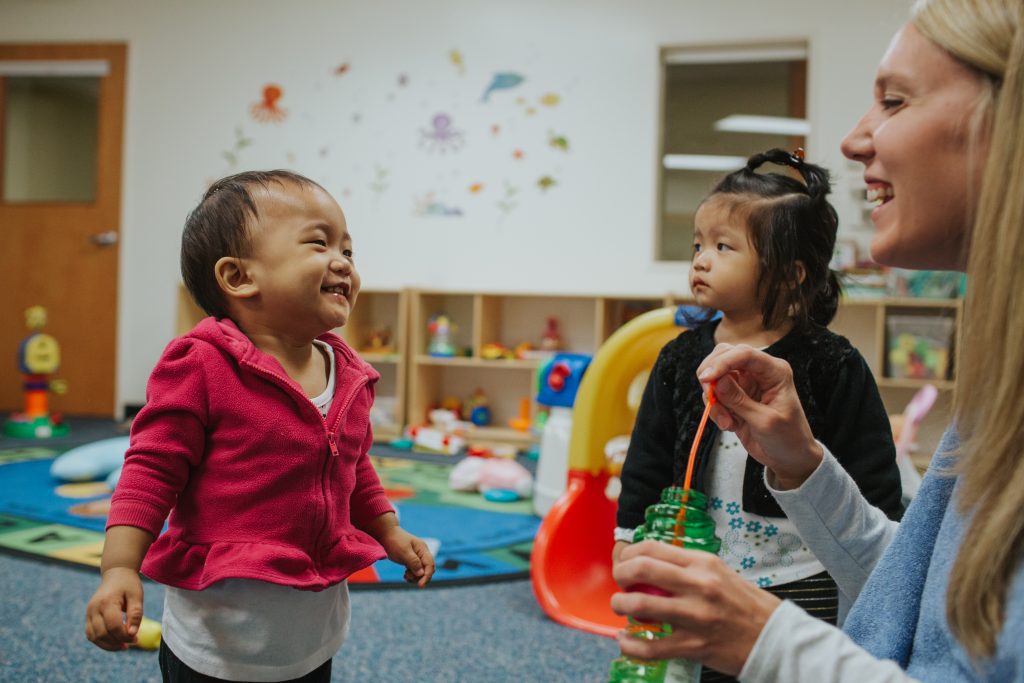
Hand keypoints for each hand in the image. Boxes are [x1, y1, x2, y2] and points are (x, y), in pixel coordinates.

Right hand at [84, 567, 143, 650]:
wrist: (116, 573)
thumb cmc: (129, 585)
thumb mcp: (137, 596)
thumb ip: (135, 615)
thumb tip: (132, 634)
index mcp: (107, 602)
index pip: (113, 626)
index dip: (124, 636)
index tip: (136, 638)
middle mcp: (94, 608)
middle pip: (102, 634)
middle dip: (117, 642)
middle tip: (133, 642)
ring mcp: (88, 612)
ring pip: (94, 637)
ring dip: (108, 645)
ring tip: (124, 645)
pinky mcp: (88, 616)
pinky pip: (91, 634)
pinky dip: (101, 641)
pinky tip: (115, 641)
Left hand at [377, 526, 435, 586]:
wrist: (385, 534)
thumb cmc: (394, 541)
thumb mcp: (404, 551)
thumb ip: (413, 562)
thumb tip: (421, 574)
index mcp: (422, 549)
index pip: (430, 564)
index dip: (427, 576)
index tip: (420, 585)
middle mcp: (422, 553)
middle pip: (427, 569)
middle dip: (420, 577)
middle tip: (407, 578)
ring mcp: (417, 556)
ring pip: (421, 572)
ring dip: (415, 577)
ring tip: (405, 576)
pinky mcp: (411, 560)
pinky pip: (415, 571)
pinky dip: (411, 575)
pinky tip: (405, 575)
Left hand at [610, 541, 780, 675]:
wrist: (775, 638)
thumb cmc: (747, 605)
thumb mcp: (720, 573)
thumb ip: (689, 568)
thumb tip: (654, 565)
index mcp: (703, 563)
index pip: (652, 548)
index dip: (629, 554)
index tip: (625, 563)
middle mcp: (698, 585)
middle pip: (641, 570)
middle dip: (620, 575)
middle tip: (620, 583)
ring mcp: (695, 616)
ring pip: (640, 606)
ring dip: (621, 606)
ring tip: (621, 608)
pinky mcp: (694, 645)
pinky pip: (651, 647)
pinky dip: (630, 644)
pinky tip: (625, 639)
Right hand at [697, 344, 822, 488]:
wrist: (789, 458)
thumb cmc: (788, 438)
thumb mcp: (765, 421)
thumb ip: (739, 400)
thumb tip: (717, 381)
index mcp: (774, 371)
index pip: (744, 354)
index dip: (722, 362)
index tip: (706, 379)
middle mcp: (758, 372)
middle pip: (724, 355)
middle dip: (712, 376)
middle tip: (709, 398)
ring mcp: (745, 384)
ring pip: (716, 377)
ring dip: (714, 400)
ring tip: (727, 422)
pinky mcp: (734, 397)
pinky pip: (714, 395)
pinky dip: (715, 410)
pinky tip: (729, 425)